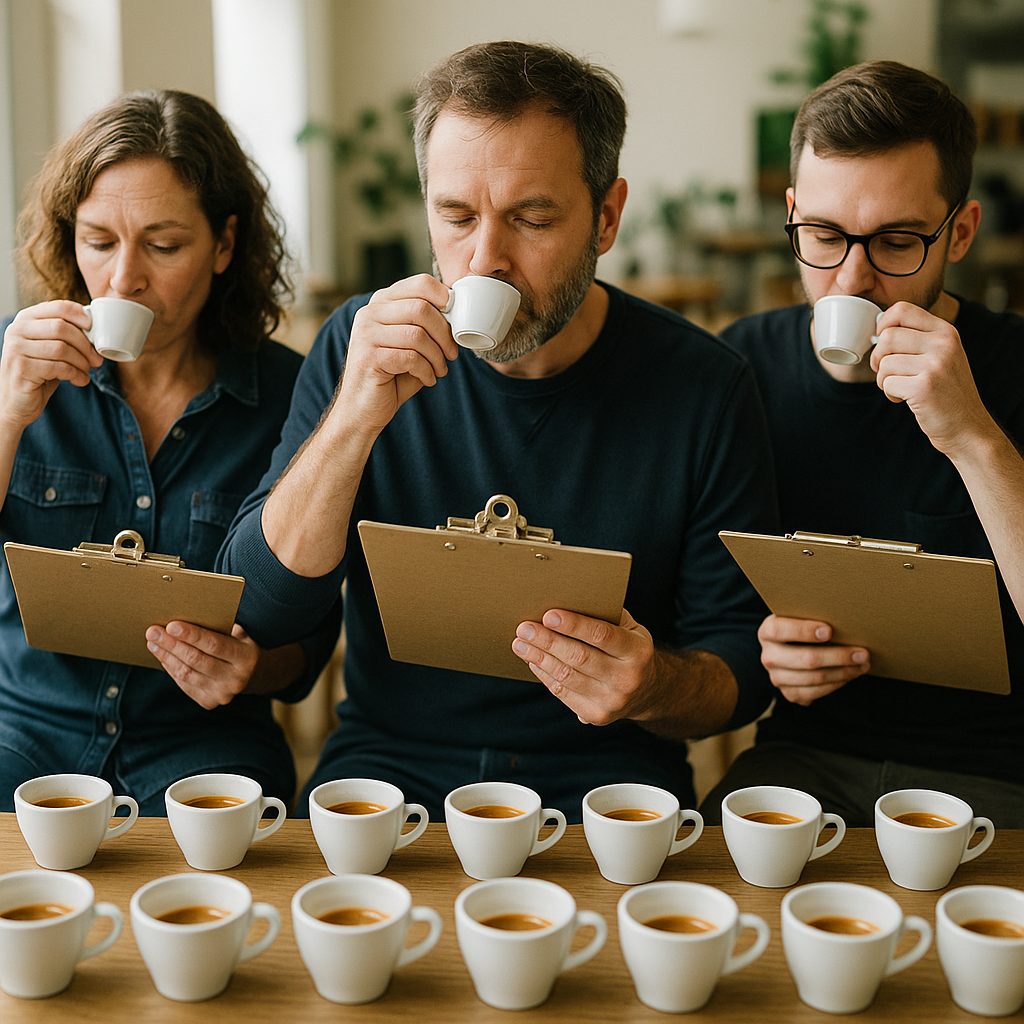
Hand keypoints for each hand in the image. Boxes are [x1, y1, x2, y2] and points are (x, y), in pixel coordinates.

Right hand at [0, 301, 101, 431]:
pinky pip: (58, 367)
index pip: (57, 307)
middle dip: (85, 345)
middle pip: (62, 328)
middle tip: (97, 360)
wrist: (17, 401)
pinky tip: (80, 380)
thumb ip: (64, 335)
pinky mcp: (21, 368)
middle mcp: (17, 330)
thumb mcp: (50, 348)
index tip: (93, 327)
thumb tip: (97, 329)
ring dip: (82, 362)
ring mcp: (16, 349)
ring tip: (87, 371)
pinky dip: (75, 374)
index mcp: (26, 319)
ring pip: (61, 348)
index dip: (79, 315)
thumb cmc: (40, 372)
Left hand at [145, 621, 260, 709]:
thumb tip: (189, 612)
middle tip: (153, 631)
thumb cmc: (241, 645)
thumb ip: (222, 626)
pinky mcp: (209, 701)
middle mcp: (236, 679)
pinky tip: (163, 656)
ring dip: (166, 656)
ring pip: (186, 673)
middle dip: (171, 644)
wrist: (254, 674)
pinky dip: (171, 668)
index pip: (215, 645)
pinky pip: (184, 683)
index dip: (192, 635)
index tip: (171, 625)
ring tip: (153, 642)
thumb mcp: (241, 634)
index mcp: (246, 658)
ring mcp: (222, 694)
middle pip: (196, 660)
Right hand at [337, 274, 457, 436]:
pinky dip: (426, 371)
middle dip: (445, 334)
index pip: (421, 283)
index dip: (445, 299)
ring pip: (418, 335)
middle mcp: (370, 312)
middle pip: (422, 308)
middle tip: (451, 354)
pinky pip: (410, 358)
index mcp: (382, 302)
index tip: (456, 321)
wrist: (363, 409)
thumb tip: (459, 312)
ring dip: (437, 357)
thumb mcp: (411, 343)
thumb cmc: (393, 375)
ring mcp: (366, 333)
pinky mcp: (368, 357)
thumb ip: (427, 324)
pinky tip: (427, 380)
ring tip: (439, 370)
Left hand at [511, 607, 656, 724]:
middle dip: (548, 641)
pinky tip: (533, 661)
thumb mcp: (630, 629)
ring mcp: (612, 701)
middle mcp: (627, 679)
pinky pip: (563, 693)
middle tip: (525, 628)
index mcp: (638, 652)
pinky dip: (545, 675)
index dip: (574, 625)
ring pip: (567, 677)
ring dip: (539, 658)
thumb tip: (567, 598)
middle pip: (579, 657)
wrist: (648, 691)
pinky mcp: (596, 716)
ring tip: (520, 643)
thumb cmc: (630, 649)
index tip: (548, 615)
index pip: (602, 635)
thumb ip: (606, 615)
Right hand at [758, 614, 869, 705]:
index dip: (804, 631)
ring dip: (843, 672)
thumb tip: (845, 619)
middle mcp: (769, 656)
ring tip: (863, 664)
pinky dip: (837, 683)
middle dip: (838, 656)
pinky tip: (850, 674)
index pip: (780, 630)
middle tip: (862, 652)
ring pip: (814, 678)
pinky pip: (816, 693)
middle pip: (805, 659)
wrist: (794, 649)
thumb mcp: (802, 617)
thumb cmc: (804, 627)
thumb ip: (814, 615)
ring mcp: (777, 677)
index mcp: (767, 632)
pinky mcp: (789, 693)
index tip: (829, 630)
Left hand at [870, 301, 991, 458]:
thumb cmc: (946, 391)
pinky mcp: (924, 387)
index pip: (902, 310)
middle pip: (887, 337)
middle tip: (887, 372)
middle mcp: (943, 344)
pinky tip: (905, 398)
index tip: (882, 341)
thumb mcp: (942, 355)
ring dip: (884, 380)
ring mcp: (935, 365)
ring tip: (901, 387)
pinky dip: (890, 394)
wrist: (967, 426)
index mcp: (946, 332)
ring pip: (884, 363)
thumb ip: (918, 339)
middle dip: (878, 358)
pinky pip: (887, 383)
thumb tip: (879, 329)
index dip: (883, 324)